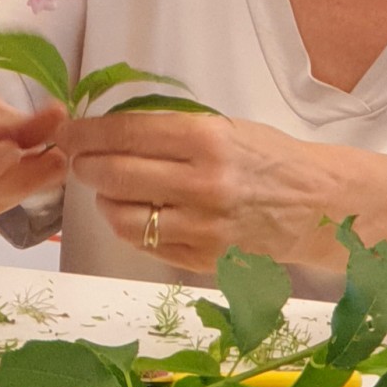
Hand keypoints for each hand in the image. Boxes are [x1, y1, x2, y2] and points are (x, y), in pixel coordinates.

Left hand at [60, 110, 339, 275]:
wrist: (319, 206)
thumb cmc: (267, 157)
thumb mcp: (224, 127)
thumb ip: (170, 130)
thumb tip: (107, 129)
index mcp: (207, 139)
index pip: (126, 133)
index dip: (86, 133)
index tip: (68, 133)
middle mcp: (203, 184)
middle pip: (114, 175)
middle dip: (85, 166)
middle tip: (78, 161)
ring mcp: (203, 227)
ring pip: (123, 216)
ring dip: (105, 201)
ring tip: (109, 190)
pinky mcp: (205, 259)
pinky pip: (146, 245)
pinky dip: (131, 227)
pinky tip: (137, 213)